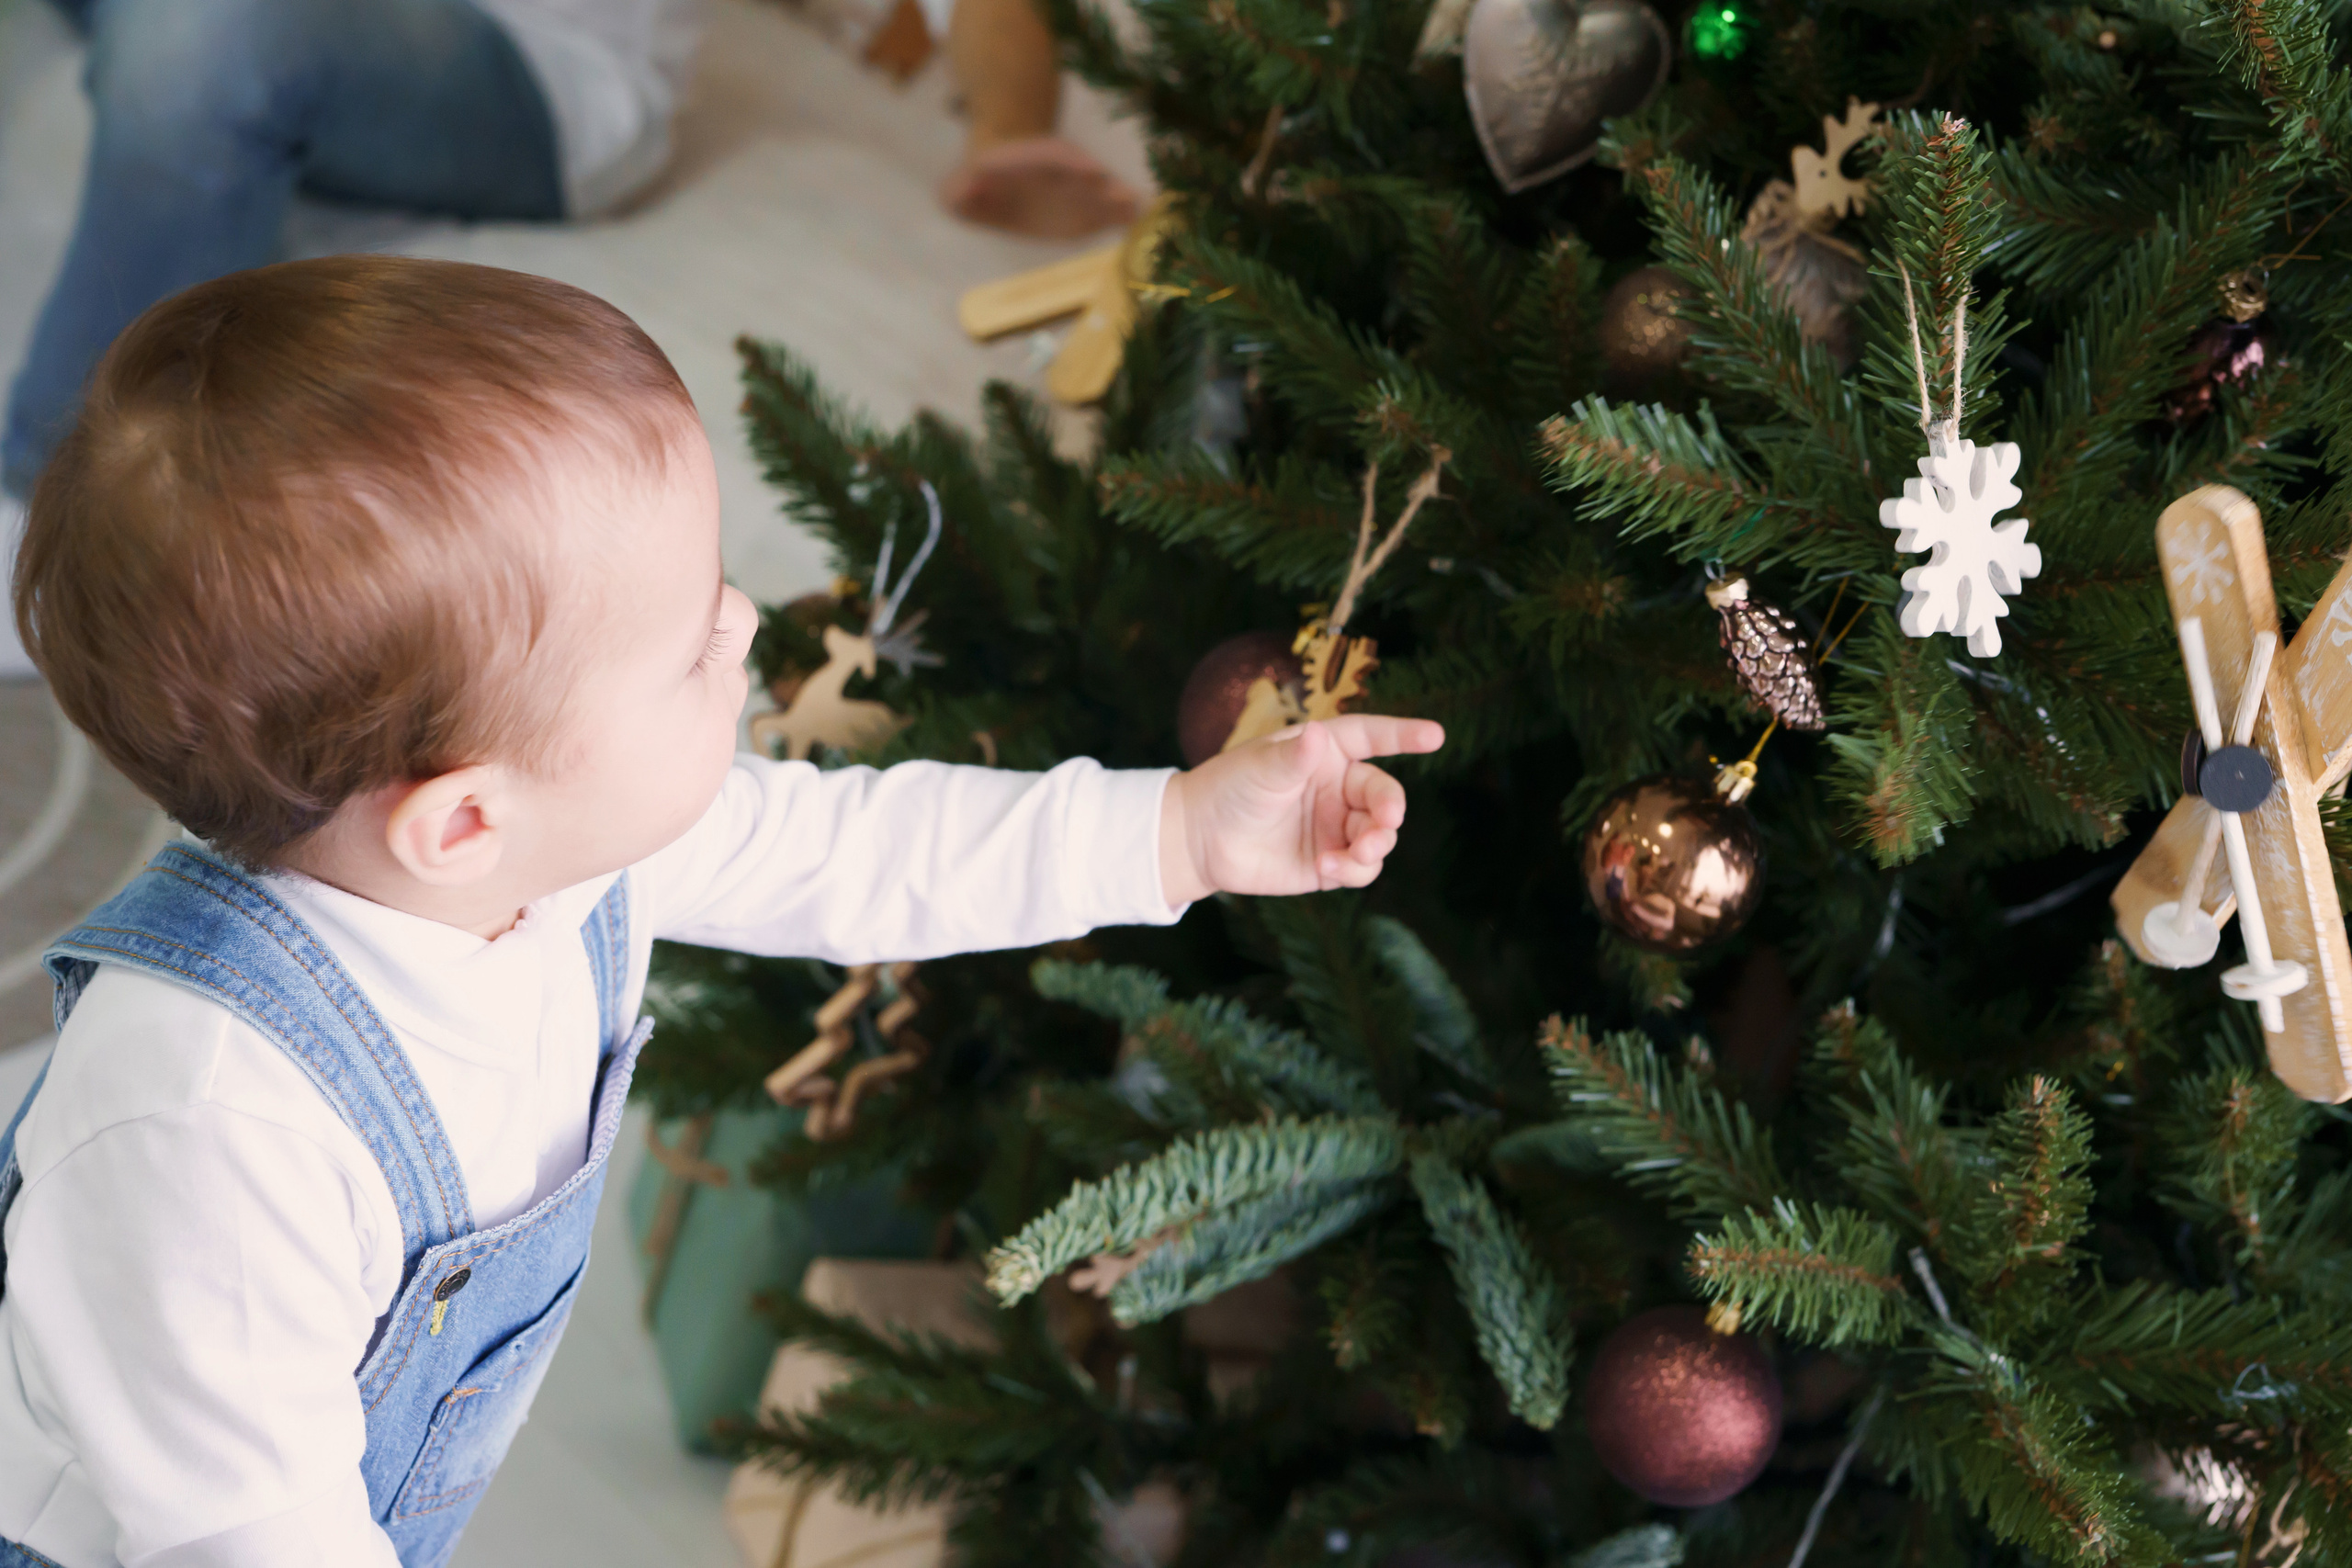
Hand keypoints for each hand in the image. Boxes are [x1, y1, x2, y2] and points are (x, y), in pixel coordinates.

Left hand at [1158, 716, 1445, 906]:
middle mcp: (1338, 788)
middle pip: (1383, 795)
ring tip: (1356, 852)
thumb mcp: (1260, 769)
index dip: (1404, 734)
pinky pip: (1361, 867)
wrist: (1200, 840)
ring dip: (1376, 843)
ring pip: (1379, 835)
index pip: (1372, 738)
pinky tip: (1329, 866)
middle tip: (1385, 822)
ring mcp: (1336, 826)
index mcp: (1326, 752)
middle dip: (1390, 809)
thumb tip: (1316, 734)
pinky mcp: (1330, 861)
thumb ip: (1293, 758)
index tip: (1436, 736)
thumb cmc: (1229, 789)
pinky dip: (1355, 868)